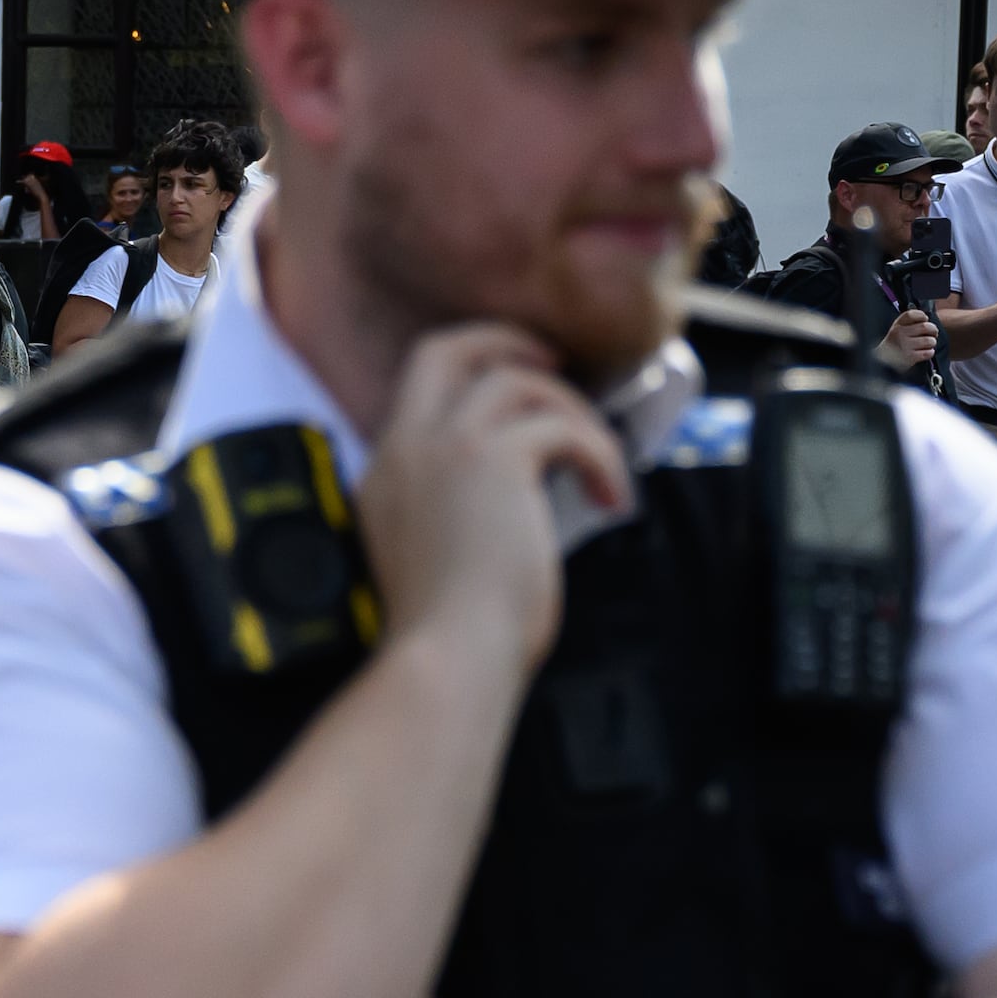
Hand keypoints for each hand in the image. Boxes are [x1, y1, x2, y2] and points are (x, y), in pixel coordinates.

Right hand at [353, 322, 628, 672]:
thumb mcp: (425, 552)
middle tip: (553, 364)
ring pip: (518, 381)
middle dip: (505, 342)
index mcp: (385, 471)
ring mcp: (448, 447)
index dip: (469, 370)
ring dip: (572, 413)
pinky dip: (601, 456)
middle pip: (448, 348)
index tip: (510, 385)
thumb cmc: (444, 633)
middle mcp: (407, 446)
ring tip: (598, 466)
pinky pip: (565, 428)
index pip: (417, 385)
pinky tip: (611, 496)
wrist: (446, 655)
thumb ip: (449, 508)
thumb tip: (517, 490)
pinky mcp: (497, 460)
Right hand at [883, 307, 937, 369]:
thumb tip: (927, 319)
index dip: (922, 316)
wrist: (882, 360)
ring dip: (932, 342)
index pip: (912, 314)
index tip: (925, 319)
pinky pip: (928, 353)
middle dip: (933, 330)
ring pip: (929, 340)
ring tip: (928, 344)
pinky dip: (929, 352)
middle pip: (925, 326)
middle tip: (933, 333)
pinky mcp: (909, 357)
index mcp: (897, 325)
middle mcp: (899, 333)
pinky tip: (925, 352)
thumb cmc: (895, 343)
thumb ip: (910, 322)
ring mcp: (904, 345)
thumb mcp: (897, 328)